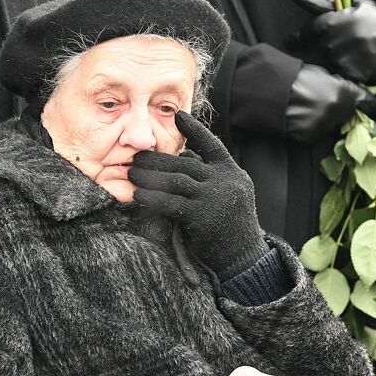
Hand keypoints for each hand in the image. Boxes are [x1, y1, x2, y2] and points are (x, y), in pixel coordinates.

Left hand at [128, 111, 267, 278]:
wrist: (243, 259)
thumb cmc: (230, 227)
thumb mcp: (229, 195)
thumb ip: (210, 175)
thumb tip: (186, 154)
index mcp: (232, 173)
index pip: (212, 144)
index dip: (195, 129)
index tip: (178, 115)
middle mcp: (226, 181)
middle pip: (185, 163)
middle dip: (158, 160)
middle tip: (136, 157)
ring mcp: (215, 198)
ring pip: (175, 180)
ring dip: (149, 177)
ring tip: (131, 175)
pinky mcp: (202, 217)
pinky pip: (171, 203)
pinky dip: (152, 198)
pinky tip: (138, 197)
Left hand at [286, 0, 375, 84]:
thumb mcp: (351, 6)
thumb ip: (321, 5)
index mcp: (330, 23)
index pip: (306, 32)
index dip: (297, 38)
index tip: (292, 42)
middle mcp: (332, 42)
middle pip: (319, 50)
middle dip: (327, 47)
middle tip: (345, 44)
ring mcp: (342, 59)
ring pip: (331, 64)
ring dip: (339, 60)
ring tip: (357, 52)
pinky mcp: (353, 74)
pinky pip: (343, 77)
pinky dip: (350, 71)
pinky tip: (362, 63)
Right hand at [286, 63, 375, 142]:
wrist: (271, 89)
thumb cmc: (295, 76)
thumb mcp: (322, 74)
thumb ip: (339, 86)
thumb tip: (345, 93)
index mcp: (344, 92)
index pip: (368, 103)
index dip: (373, 105)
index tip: (375, 109)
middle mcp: (337, 112)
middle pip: (349, 116)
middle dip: (343, 112)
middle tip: (328, 104)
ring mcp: (323, 125)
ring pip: (332, 125)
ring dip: (326, 120)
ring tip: (310, 109)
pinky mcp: (309, 136)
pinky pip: (316, 133)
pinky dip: (311, 127)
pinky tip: (301, 117)